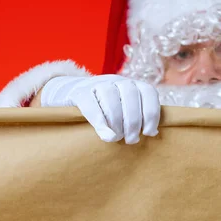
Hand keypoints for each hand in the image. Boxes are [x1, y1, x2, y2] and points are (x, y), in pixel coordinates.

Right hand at [40, 75, 160, 143]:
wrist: (68, 95)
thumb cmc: (101, 110)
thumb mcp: (121, 110)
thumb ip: (136, 118)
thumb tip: (153, 132)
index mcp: (131, 84)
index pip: (148, 92)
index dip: (151, 113)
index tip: (149, 133)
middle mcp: (116, 80)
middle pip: (131, 95)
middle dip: (134, 121)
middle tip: (131, 140)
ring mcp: (97, 83)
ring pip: (111, 97)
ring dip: (117, 121)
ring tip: (117, 138)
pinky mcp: (79, 92)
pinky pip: (91, 104)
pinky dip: (100, 121)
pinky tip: (106, 135)